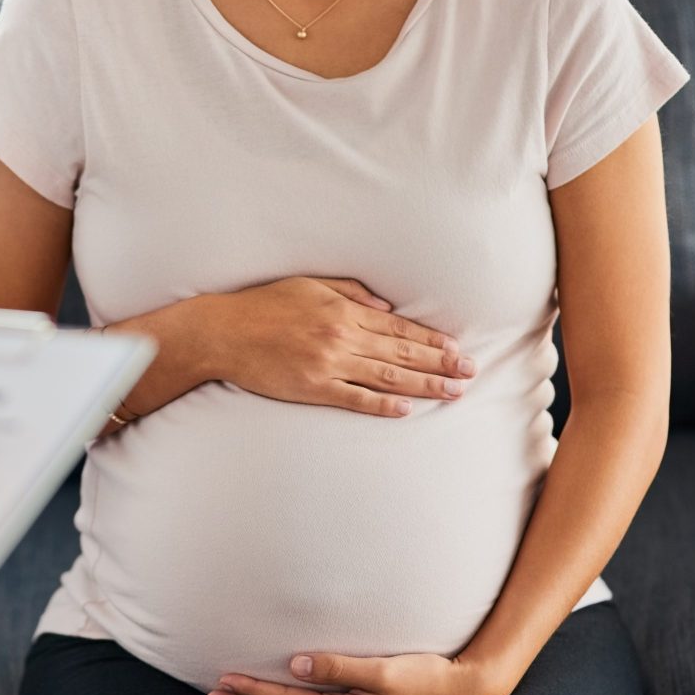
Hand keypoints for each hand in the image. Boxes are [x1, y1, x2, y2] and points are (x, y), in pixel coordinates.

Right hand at [202, 277, 477, 416]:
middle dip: (440, 364)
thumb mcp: (310, 285)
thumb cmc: (263, 305)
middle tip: (471, 373)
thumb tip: (387, 307)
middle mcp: (342, 337)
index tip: (457, 349)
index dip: (432, 340)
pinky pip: (354, 399)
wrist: (223, 332)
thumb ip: (351, 293)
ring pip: (387, 377)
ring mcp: (328, 365)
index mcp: (344, 311)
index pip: (399, 328)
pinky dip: (381, 406)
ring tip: (452, 392)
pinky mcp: (312, 388)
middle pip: (402, 353)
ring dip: (424, 386)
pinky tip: (406, 410)